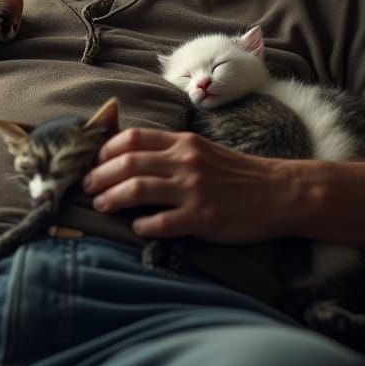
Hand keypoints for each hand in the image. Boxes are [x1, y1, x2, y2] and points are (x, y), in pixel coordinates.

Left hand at [83, 128, 285, 243]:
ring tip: (101, 206)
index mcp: (183, 143)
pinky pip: (159, 223)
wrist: (278, 193)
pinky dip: (141, 226)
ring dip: (111, 199)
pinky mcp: (201, 218)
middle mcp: (184, 162)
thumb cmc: (237, 174)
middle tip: (86, 188)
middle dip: (98, 176)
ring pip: (136, 190)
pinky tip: (137, 228)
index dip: (104, 150)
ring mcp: (192, 190)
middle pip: (127, 163)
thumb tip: (130, 157)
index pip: (132, 138)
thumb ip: (170, 151)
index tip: (92, 161)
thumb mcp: (202, 151)